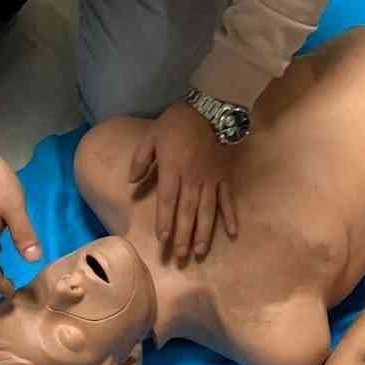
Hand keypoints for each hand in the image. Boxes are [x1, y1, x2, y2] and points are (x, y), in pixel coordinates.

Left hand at [128, 101, 237, 263]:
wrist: (210, 108)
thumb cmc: (177, 123)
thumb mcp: (152, 136)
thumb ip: (141, 160)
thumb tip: (132, 182)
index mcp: (173, 169)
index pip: (167, 200)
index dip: (165, 220)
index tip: (163, 239)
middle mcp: (193, 179)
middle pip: (187, 211)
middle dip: (183, 235)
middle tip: (180, 256)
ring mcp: (211, 180)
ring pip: (207, 210)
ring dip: (204, 232)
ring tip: (200, 251)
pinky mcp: (225, 177)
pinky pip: (228, 199)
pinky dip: (230, 216)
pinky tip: (232, 233)